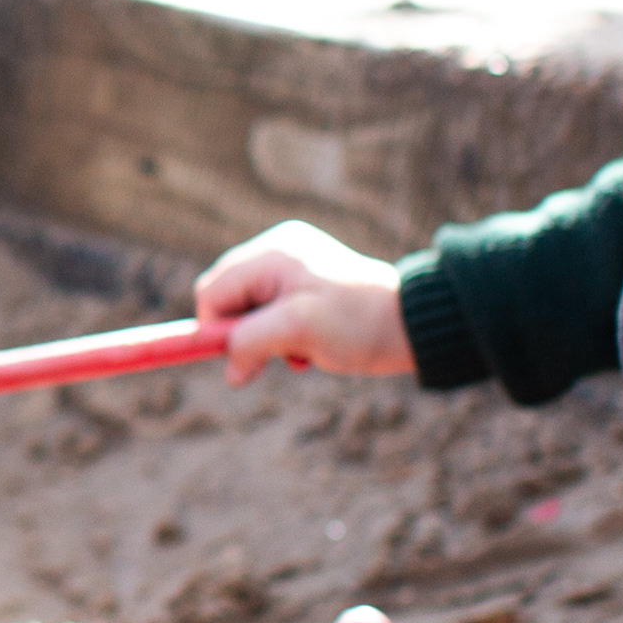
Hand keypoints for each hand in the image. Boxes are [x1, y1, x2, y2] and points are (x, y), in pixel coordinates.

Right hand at [195, 220, 417, 381]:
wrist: (410, 323)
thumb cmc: (357, 322)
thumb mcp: (297, 331)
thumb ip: (249, 343)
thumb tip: (230, 371)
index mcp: (270, 254)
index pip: (213, 291)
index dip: (218, 330)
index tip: (241, 360)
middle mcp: (276, 252)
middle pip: (227, 300)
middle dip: (246, 335)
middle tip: (276, 357)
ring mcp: (290, 265)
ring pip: (249, 311)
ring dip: (267, 339)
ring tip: (300, 352)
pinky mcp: (304, 283)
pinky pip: (272, 313)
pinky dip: (284, 336)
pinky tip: (310, 348)